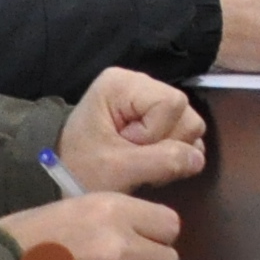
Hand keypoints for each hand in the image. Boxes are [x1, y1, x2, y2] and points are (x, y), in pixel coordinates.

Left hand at [53, 67, 206, 191]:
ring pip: (188, 123)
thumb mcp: (118, 169)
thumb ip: (161, 162)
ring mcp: (149, 98)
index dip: (157, 133)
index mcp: (123, 84)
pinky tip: (146, 160)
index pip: (171, 104)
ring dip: (170, 150)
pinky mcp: (155, 115)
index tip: (126, 148)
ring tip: (139, 161)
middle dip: (166, 143)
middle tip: (133, 158)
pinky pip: (182, 132)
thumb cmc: (82, 168)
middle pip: (184, 112)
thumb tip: (198, 158)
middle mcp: (139, 82)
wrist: (61, 176)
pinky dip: (170, 151)